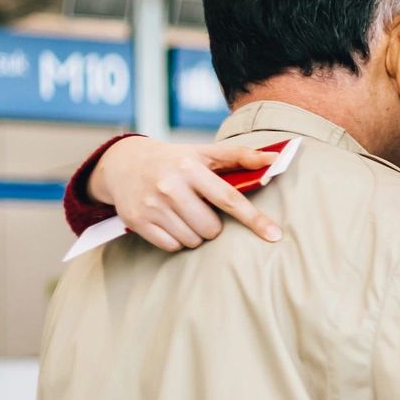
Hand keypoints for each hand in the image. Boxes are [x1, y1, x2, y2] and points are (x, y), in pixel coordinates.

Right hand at [92, 137, 282, 250]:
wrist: (124, 163)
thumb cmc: (175, 160)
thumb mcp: (204, 153)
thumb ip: (240, 155)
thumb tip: (275, 157)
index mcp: (190, 168)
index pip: (229, 198)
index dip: (254, 219)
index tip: (275, 235)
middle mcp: (169, 186)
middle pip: (212, 228)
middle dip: (213, 224)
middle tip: (200, 208)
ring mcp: (151, 205)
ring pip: (193, 240)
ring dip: (195, 233)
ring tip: (184, 213)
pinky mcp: (137, 221)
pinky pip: (172, 246)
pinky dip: (177, 239)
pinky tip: (170, 221)